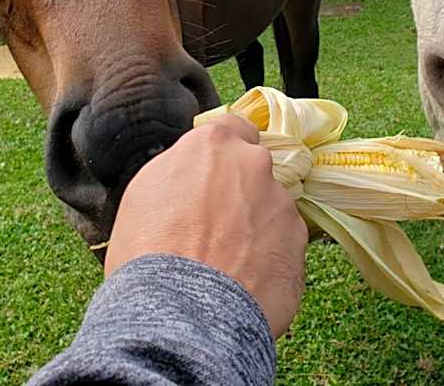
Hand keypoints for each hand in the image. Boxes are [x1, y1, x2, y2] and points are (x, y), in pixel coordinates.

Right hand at [104, 115, 307, 337]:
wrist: (181, 316)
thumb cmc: (149, 253)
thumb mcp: (144, 193)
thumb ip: (180, 169)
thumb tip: (193, 173)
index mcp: (214, 145)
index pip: (233, 127)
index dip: (224, 153)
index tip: (215, 174)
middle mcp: (255, 164)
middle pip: (253, 169)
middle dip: (241, 190)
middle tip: (215, 227)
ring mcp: (282, 203)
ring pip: (271, 208)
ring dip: (256, 227)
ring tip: (227, 265)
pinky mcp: (298, 243)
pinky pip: (284, 244)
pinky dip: (269, 259)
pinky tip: (245, 284)